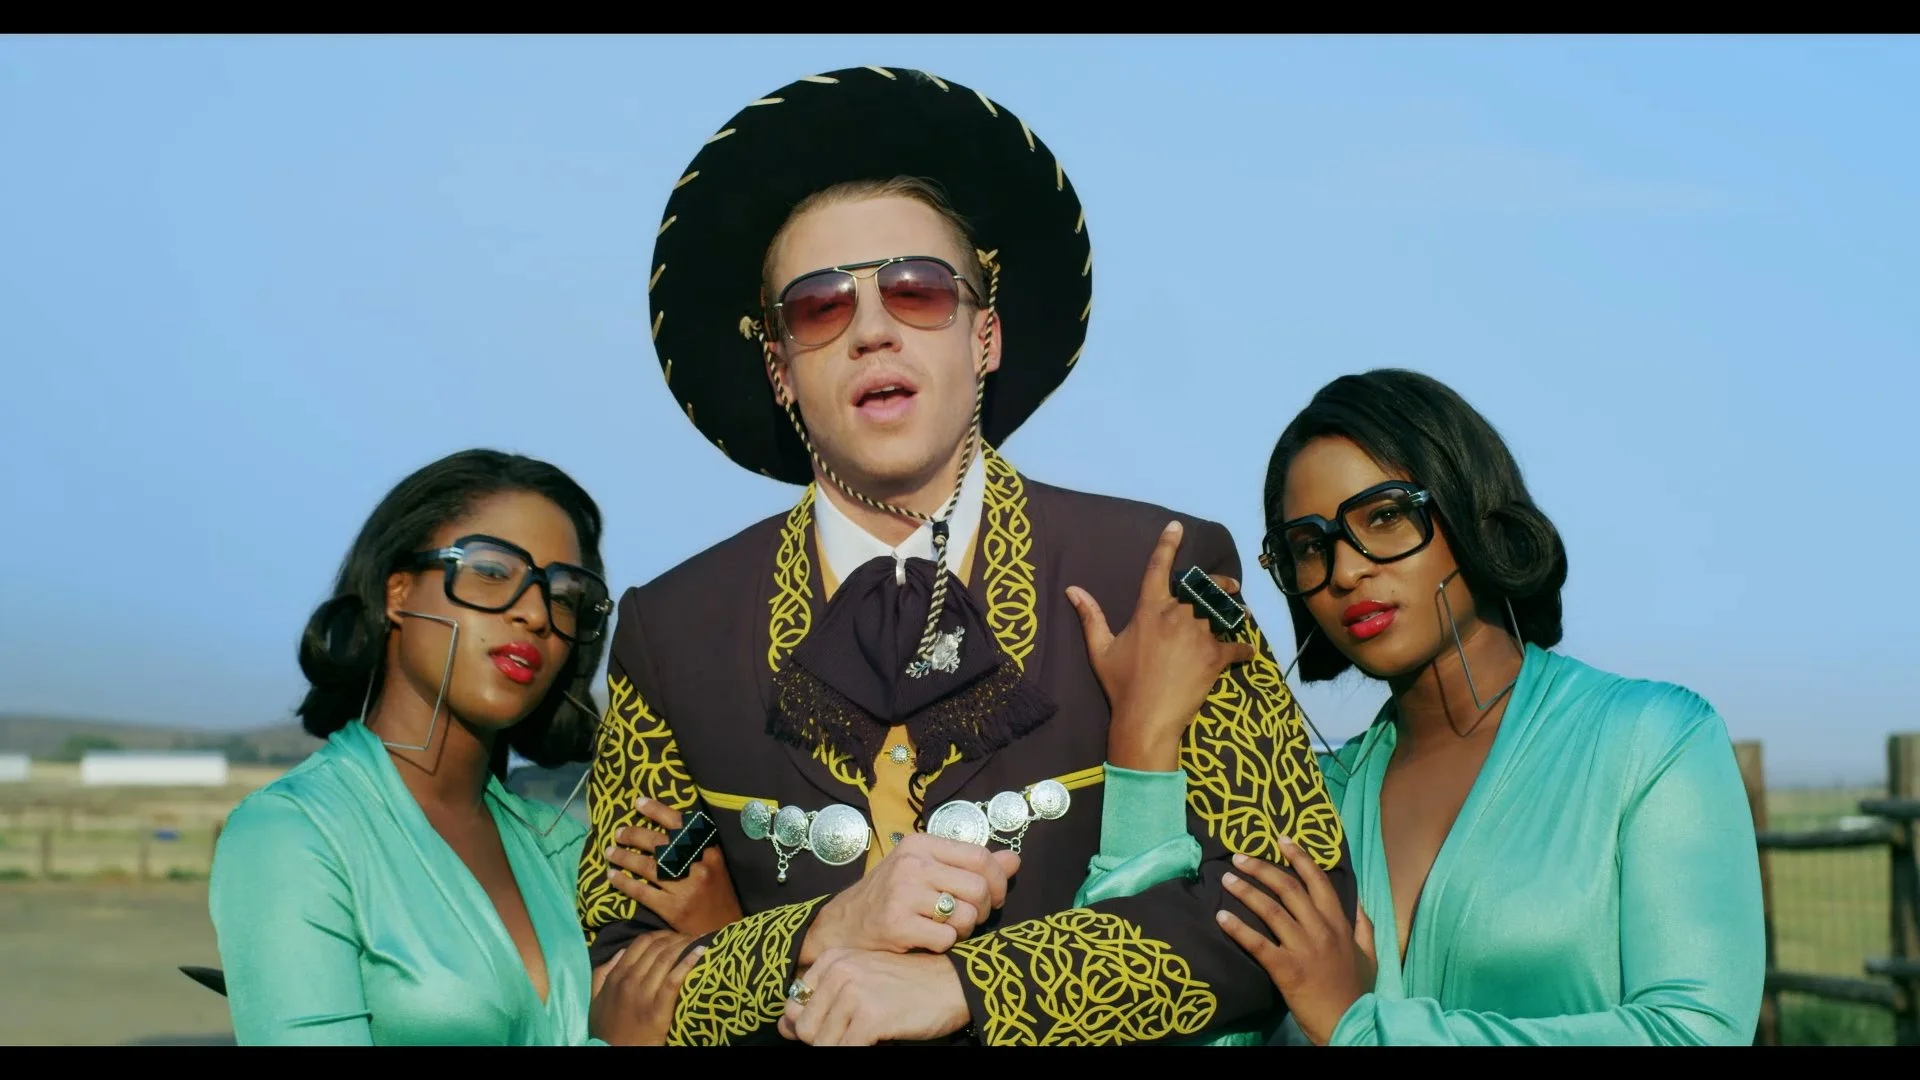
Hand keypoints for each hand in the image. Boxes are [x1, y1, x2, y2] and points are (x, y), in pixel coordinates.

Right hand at [588, 930, 704, 1045]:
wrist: (613, 1053)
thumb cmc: (607, 1028)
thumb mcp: (595, 998)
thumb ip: (603, 972)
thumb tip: (622, 950)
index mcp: (616, 976)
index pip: (641, 942)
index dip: (661, 935)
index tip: (674, 936)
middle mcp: (630, 981)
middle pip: (658, 947)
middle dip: (677, 938)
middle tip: (691, 937)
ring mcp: (644, 995)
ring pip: (667, 958)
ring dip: (686, 945)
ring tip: (700, 940)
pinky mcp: (658, 1010)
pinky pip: (674, 980)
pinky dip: (688, 962)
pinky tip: (700, 952)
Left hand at [604, 797, 743, 937]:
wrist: (726, 931)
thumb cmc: (717, 895)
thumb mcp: (716, 865)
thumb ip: (697, 848)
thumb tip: (664, 827)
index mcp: (710, 851)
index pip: (682, 824)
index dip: (658, 811)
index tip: (638, 803)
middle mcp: (699, 867)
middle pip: (660, 844)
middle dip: (635, 835)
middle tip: (619, 832)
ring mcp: (685, 889)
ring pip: (648, 866)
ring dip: (624, 857)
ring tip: (610, 851)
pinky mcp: (673, 909)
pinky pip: (642, 891)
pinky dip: (624, 882)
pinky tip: (612, 876)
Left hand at [777, 948, 971, 1045]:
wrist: (954, 984)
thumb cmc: (909, 986)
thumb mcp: (861, 983)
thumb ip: (820, 1001)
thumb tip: (783, 1027)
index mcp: (833, 959)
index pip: (794, 1005)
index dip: (813, 1025)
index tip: (840, 1025)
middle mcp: (839, 971)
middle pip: (804, 1028)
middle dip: (825, 1040)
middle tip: (856, 1034)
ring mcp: (854, 993)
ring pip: (820, 1043)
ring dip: (842, 1046)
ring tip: (867, 1036)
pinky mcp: (870, 1017)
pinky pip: (844, 1051)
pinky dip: (856, 1052)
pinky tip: (877, 1042)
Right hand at [798, 832, 1018, 964]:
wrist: (845, 925)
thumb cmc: (892, 895)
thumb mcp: (927, 869)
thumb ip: (970, 864)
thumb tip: (1014, 860)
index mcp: (921, 844)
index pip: (980, 856)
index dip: (998, 879)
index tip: (995, 896)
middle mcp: (911, 864)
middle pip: (978, 888)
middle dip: (984, 910)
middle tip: (971, 918)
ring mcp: (902, 894)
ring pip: (965, 915)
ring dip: (965, 930)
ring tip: (948, 928)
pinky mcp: (898, 925)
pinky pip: (947, 939)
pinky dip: (946, 945)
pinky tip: (930, 940)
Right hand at [1068, 520, 1255, 771]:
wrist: (1146, 718)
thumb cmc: (1121, 684)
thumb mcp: (1100, 649)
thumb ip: (1091, 616)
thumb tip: (1073, 590)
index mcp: (1149, 610)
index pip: (1158, 568)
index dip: (1167, 544)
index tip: (1177, 527)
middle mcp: (1177, 616)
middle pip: (1204, 586)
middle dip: (1219, 582)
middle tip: (1231, 584)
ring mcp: (1199, 636)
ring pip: (1223, 612)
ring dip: (1234, 611)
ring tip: (1241, 613)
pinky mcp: (1216, 658)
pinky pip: (1236, 648)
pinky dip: (1243, 650)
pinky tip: (1246, 653)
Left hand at [1216, 836, 1376, 1045]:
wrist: (1349, 1023)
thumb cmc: (1355, 990)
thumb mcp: (1368, 954)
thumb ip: (1362, 925)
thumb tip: (1357, 901)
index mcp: (1339, 923)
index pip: (1318, 881)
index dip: (1299, 857)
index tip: (1281, 840)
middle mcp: (1320, 929)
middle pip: (1288, 888)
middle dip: (1262, 868)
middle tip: (1239, 857)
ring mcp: (1302, 948)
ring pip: (1271, 910)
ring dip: (1246, 891)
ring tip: (1226, 879)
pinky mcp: (1286, 968)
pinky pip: (1258, 944)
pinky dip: (1238, 929)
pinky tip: (1222, 917)